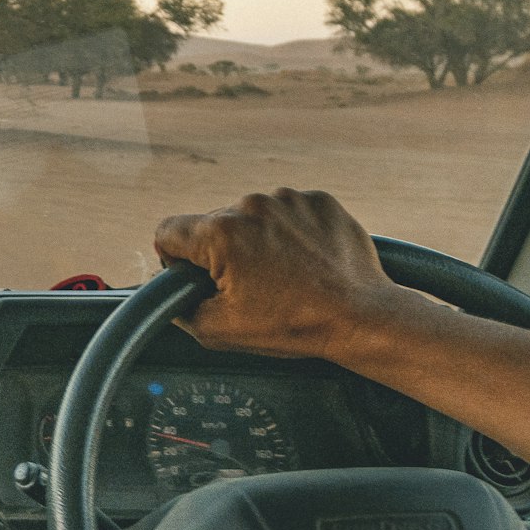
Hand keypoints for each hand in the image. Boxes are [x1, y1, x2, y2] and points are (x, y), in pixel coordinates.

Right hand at [153, 188, 419, 361]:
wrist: (362, 317)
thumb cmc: (293, 324)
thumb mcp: (219, 331)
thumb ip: (180, 309)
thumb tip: (172, 296)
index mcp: (220, 233)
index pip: (168, 232)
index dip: (174, 259)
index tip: (196, 276)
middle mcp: (251, 205)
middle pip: (213, 224)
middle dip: (223, 252)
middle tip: (251, 286)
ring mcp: (289, 199)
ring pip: (253, 217)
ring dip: (258, 240)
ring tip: (284, 274)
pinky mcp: (319, 200)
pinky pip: (289, 212)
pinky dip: (291, 233)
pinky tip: (305, 261)